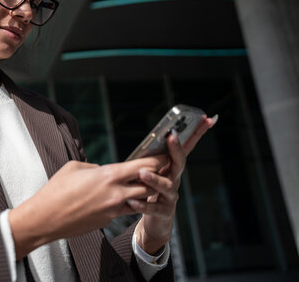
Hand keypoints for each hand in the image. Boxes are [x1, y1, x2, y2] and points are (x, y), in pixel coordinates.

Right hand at [9, 156, 168, 258]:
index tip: (165, 154)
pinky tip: (123, 197)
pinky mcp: (107, 221)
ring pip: (141, 200)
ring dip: (143, 192)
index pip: (144, 166)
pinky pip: (125, 210)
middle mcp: (115, 193)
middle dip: (156, 177)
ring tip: (142, 184)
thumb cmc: (56, 189)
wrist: (45, 218)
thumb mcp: (75, 168)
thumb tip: (104, 170)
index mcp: (109, 175)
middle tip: (160, 170)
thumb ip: (96, 167)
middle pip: (150, 185)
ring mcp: (113, 209)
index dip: (158, 160)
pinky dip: (128, 203)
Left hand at [127, 115, 217, 254]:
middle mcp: (175, 179)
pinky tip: (133, 201)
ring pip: (166, 186)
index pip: (187, 147)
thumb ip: (153, 156)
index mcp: (172, 167)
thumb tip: (153, 135)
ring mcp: (171, 196)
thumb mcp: (154, 171)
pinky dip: (143, 205)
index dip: (198, 132)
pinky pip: (153, 207)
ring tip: (142, 173)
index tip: (206, 118)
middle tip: (171, 136)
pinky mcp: (163, 212)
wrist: (156, 221)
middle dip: (177, 148)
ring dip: (154, 178)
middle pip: (179, 163)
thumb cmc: (152, 191)